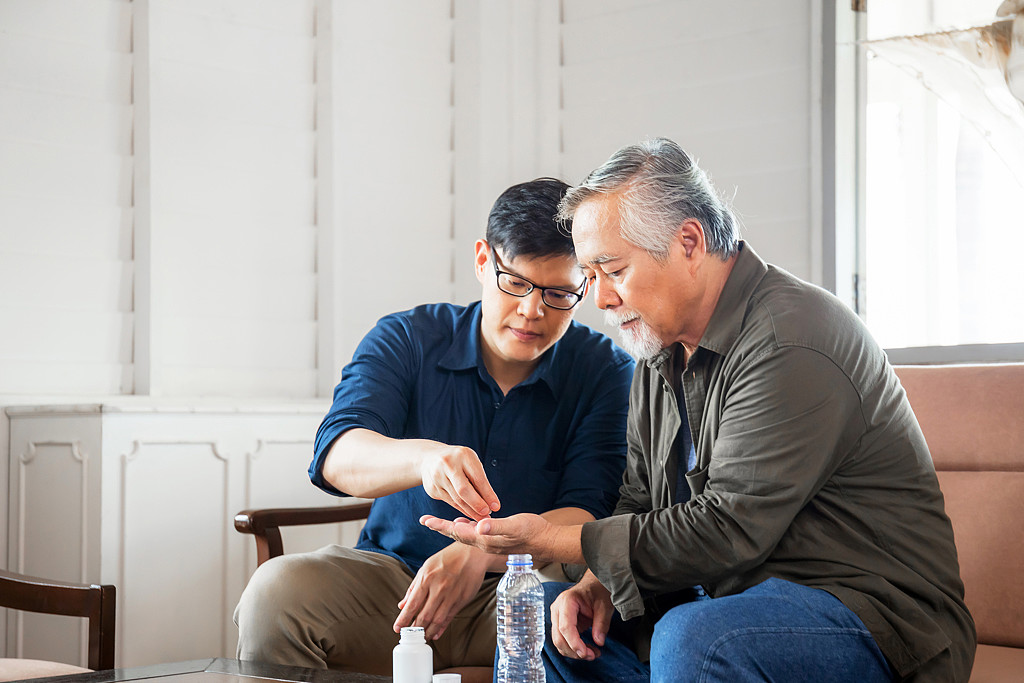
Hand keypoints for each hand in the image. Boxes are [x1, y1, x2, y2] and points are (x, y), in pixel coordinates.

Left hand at [392, 543, 489, 640]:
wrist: (472, 553)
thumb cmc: (447, 559)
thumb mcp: (426, 567)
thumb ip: (413, 587)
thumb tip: (402, 604)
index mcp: (427, 578)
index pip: (412, 604)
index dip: (403, 619)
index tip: (397, 628)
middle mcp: (439, 588)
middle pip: (424, 615)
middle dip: (414, 629)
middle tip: (409, 636)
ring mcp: (452, 595)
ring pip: (437, 620)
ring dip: (428, 632)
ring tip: (421, 637)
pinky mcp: (462, 600)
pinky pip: (449, 618)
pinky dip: (441, 628)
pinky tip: (435, 633)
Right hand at [419, 444, 500, 519]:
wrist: (429, 459)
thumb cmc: (458, 462)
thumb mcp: (470, 463)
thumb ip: (480, 480)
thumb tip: (492, 504)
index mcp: (463, 455)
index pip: (477, 478)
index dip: (488, 494)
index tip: (496, 507)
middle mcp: (448, 464)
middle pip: (464, 490)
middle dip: (477, 504)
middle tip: (487, 514)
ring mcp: (437, 476)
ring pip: (457, 499)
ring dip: (470, 511)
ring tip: (481, 518)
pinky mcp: (432, 488)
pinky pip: (450, 502)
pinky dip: (461, 509)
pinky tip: (470, 513)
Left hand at [419, 513, 554, 560]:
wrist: (548, 542)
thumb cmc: (533, 532)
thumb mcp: (515, 526)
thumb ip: (497, 527)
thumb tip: (479, 526)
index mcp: (485, 540)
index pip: (457, 532)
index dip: (440, 526)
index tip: (425, 520)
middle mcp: (485, 543)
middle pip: (457, 535)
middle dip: (441, 527)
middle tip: (426, 520)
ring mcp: (491, 542)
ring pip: (466, 535)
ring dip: (452, 528)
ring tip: (441, 522)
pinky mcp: (498, 539)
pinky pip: (476, 534)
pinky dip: (467, 527)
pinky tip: (466, 522)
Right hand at [550, 573, 613, 660]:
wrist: (594, 584)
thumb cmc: (598, 591)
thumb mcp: (604, 605)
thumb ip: (602, 624)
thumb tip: (599, 642)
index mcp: (567, 601)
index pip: (565, 627)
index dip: (574, 643)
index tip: (586, 653)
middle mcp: (558, 609)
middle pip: (559, 638)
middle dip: (574, 651)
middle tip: (592, 656)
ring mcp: (557, 617)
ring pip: (559, 642)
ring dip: (574, 652)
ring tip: (593, 653)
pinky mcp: (561, 624)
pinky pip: (563, 640)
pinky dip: (574, 649)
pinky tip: (587, 650)